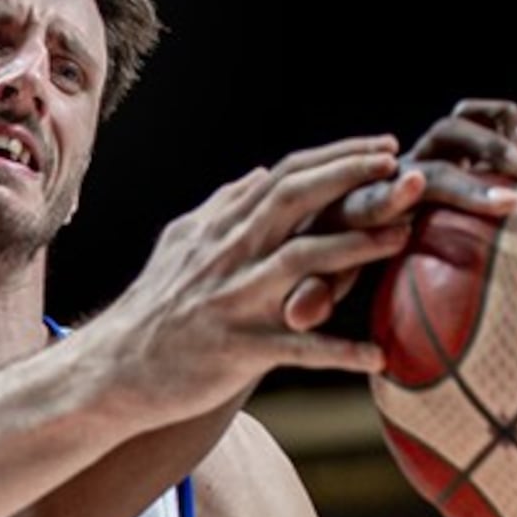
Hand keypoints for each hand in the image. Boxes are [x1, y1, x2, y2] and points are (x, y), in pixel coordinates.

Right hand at [85, 135, 411, 417]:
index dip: (337, 158)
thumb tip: (259, 174)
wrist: (112, 369)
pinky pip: (297, 349)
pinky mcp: (237, 348)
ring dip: (356, 247)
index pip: (284, 176)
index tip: (382, 147)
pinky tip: (379, 357)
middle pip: (294, 201)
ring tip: (404, 238)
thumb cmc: (152, 309)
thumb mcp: (181, 245)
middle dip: (352, 179)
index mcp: (221, 229)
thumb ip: (223, 208)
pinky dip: (339, 352)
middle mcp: (228, 256)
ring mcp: (234, 301)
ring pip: (301, 263)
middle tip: (403, 171)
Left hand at [292, 99, 516, 326]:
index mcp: (353, 207)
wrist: (338, 219)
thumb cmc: (332, 257)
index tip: (415, 192)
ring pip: (454, 128)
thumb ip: (316, 292)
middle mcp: (390, 175)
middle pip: (429, 169)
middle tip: (511, 205)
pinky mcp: (451, 146)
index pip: (366, 202)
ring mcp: (425, 155)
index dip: (387, 199)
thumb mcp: (322, 278)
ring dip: (489, 143)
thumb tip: (296, 315)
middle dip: (467, 186)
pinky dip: (500, 118)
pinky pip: (478, 114)